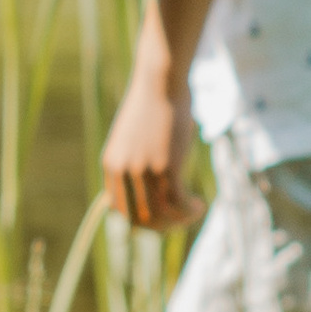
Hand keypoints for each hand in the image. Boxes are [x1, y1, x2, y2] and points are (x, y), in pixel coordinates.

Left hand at [101, 65, 201, 230]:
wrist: (160, 84)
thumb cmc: (152, 108)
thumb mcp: (132, 138)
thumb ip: (132, 162)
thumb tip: (144, 184)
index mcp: (111, 166)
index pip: (119, 211)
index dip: (142, 220)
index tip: (161, 216)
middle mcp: (123, 171)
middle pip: (139, 219)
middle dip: (162, 226)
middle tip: (180, 219)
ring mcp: (143, 170)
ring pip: (159, 215)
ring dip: (178, 221)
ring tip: (192, 212)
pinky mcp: (166, 166)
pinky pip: (177, 203)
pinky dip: (189, 211)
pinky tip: (199, 205)